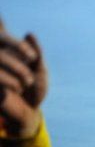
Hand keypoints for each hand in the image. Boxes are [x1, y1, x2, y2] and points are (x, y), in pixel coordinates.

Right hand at [0, 19, 46, 137]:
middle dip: (18, 63)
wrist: (30, 112)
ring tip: (25, 84)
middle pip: (0, 53)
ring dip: (15, 72)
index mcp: (7, 53)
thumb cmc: (35, 89)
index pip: (3, 38)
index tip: (33, 58)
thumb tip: (29, 34)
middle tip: (30, 77)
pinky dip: (9, 82)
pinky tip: (16, 90)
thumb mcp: (40, 71)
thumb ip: (36, 53)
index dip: (17, 45)